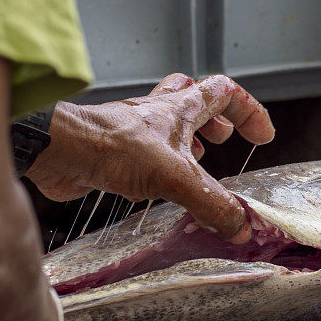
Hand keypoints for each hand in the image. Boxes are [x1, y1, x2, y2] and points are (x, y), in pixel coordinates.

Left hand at [27, 74, 274, 241]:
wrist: (58, 152)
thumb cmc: (111, 147)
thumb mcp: (175, 177)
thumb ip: (211, 203)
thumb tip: (240, 227)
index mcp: (179, 109)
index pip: (224, 93)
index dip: (249, 112)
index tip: (262, 136)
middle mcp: (157, 115)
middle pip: (193, 99)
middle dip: (214, 118)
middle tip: (225, 140)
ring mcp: (134, 133)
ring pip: (168, 125)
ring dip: (187, 140)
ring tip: (198, 162)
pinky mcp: (114, 154)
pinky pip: (145, 154)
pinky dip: (159, 166)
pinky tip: (160, 187)